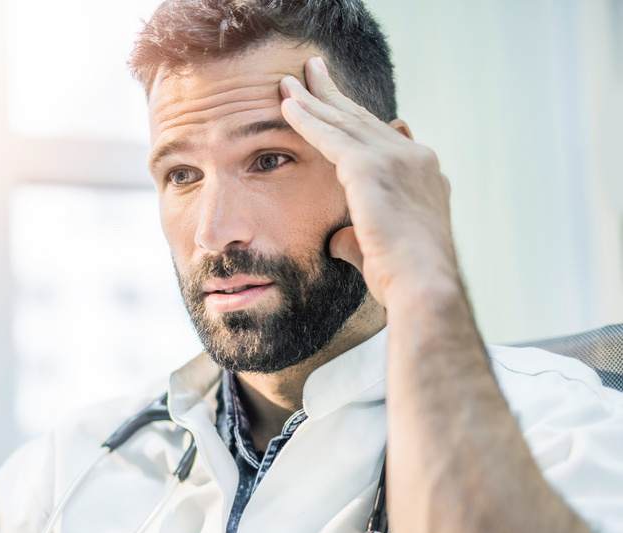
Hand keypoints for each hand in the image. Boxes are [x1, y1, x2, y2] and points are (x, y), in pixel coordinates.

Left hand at [280, 57, 457, 308]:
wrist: (423, 285)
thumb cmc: (403, 279)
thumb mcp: (379, 250)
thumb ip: (357, 238)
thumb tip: (339, 240)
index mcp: (422, 175)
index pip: (380, 138)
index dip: (352, 120)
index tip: (333, 103)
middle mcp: (415, 158)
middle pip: (363, 119)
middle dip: (332, 95)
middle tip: (309, 71)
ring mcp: (397, 158)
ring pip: (344, 120)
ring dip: (313, 100)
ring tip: (287, 82)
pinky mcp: (372, 166)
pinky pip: (331, 135)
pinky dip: (308, 119)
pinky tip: (287, 106)